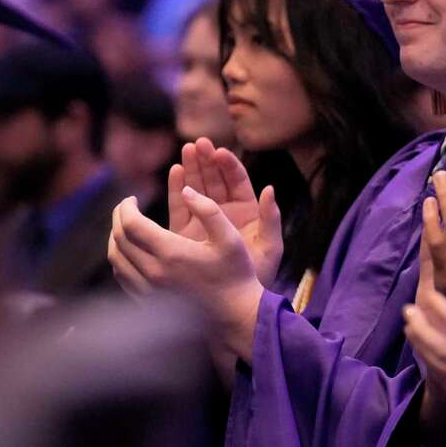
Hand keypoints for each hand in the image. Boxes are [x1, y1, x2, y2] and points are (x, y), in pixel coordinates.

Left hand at [108, 188, 263, 360]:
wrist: (235, 315)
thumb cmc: (235, 275)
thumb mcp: (229, 238)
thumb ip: (208, 210)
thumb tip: (186, 191)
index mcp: (171, 253)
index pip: (132, 224)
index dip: (126, 207)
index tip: (132, 199)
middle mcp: (154, 272)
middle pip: (119, 240)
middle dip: (118, 218)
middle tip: (126, 207)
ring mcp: (149, 290)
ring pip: (116, 259)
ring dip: (115, 239)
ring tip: (125, 226)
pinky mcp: (148, 302)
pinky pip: (123, 277)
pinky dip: (120, 259)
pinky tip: (130, 252)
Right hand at [170, 138, 282, 285]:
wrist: (235, 303)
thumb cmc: (259, 276)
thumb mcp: (270, 247)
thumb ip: (271, 219)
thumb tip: (270, 189)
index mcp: (247, 212)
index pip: (237, 182)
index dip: (229, 165)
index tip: (220, 151)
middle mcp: (226, 212)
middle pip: (215, 179)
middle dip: (207, 160)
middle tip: (198, 143)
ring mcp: (205, 220)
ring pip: (198, 188)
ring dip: (192, 168)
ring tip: (185, 150)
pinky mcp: (187, 232)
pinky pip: (182, 206)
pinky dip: (178, 188)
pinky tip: (174, 171)